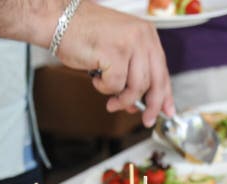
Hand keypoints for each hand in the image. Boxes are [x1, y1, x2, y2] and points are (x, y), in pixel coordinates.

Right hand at [55, 2, 174, 126]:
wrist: (60, 20)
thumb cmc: (84, 34)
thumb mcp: (118, 49)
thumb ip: (132, 73)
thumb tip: (139, 103)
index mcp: (146, 34)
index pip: (162, 70)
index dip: (165, 94)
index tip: (166, 110)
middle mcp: (141, 37)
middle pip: (155, 81)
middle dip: (151, 106)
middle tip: (145, 119)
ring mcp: (128, 44)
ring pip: (136, 87)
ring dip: (122, 99)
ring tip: (111, 100)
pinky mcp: (113, 53)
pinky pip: (115, 85)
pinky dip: (104, 88)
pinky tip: (96, 77)